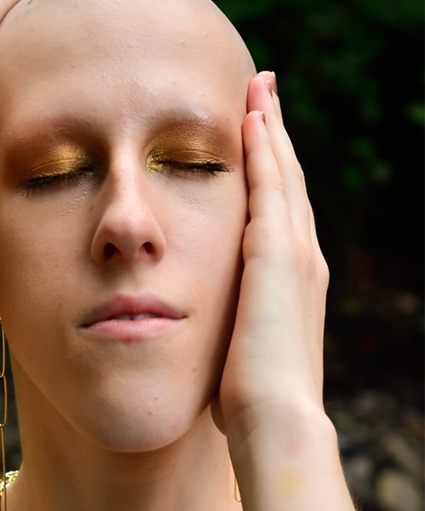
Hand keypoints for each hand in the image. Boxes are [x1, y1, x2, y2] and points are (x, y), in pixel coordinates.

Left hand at [215, 72, 329, 452]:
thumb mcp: (237, 367)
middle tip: (264, 97)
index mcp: (291, 290)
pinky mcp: (276, 253)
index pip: (279, 222)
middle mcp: (302, 264)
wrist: (275, 421)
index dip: (269, 183)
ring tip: (259, 89)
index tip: (257, 151)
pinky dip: (264, 147)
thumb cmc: (250, 410)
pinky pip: (270, 184)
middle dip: (275, 141)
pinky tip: (250, 116)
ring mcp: (294, 255)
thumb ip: (228, 348)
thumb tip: (208, 365)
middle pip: (288, 186)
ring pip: (283, 176)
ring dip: (270, 130)